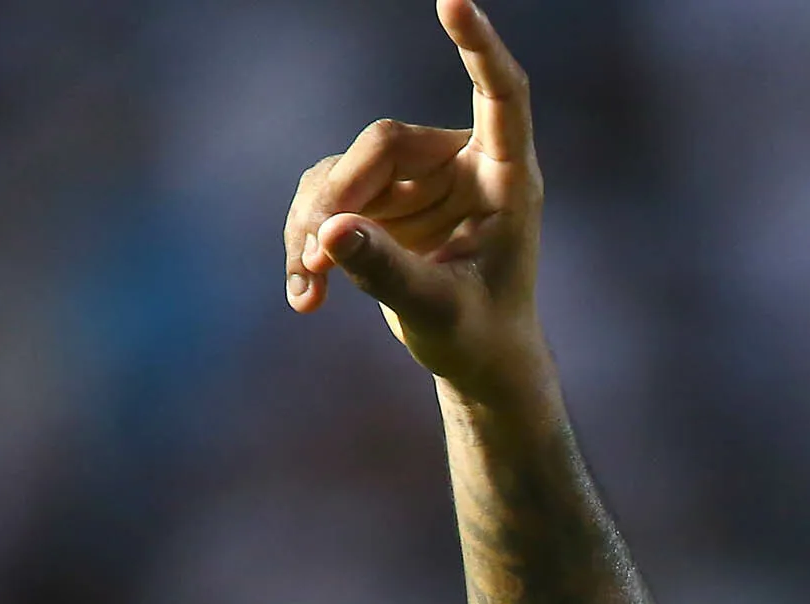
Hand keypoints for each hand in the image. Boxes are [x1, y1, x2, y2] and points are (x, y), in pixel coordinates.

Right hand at [283, 0, 548, 408]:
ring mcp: (416, 176)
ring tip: (306, 281)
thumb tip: (328, 229)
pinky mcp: (380, 196)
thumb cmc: (480, 336)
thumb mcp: (438, 311)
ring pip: (345, 167)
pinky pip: (326, 196)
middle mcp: (461, 164)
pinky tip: (304, 293)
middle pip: (383, 141)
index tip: (453, 0)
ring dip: (314, 222)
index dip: (478, 47)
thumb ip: (389, 271)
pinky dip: (308, 239)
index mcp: (506, 179)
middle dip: (342, 195)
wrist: (474, 360)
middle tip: (315, 252)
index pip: (501, 95)